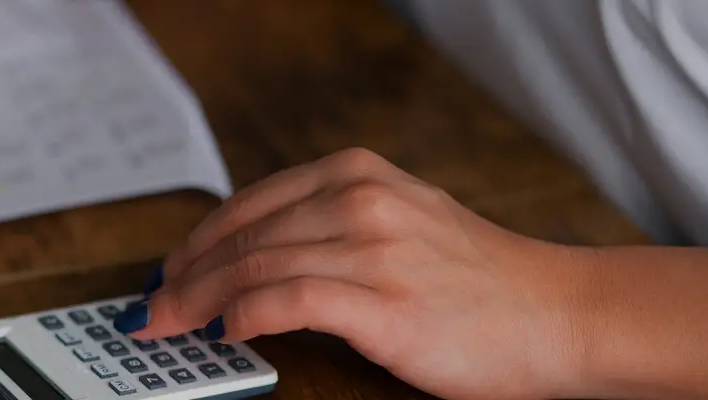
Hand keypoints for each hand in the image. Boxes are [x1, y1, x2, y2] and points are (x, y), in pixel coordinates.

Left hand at [110, 148, 596, 398]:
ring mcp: (371, 249)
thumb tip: (250, 260)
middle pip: (241, 239)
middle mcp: (358, 201)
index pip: (247, 206)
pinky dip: (246, 316)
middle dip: (184, 278)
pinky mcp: (382, 302)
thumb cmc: (479, 280)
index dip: (196, 243)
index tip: (167, 273)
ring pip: (253, 269)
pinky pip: (288, 302)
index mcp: (356, 175)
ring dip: (199, 301)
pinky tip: (228, 331)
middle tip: (152, 311)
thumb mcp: (399, 221)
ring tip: (174, 328)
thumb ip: (330, 226)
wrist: (555, 313)